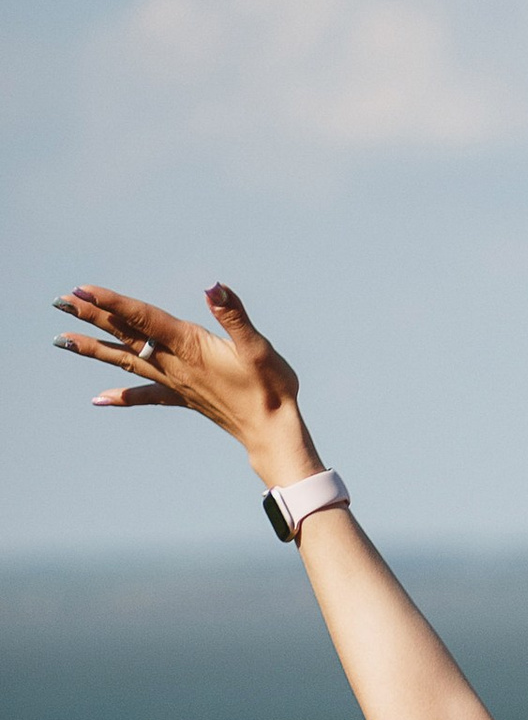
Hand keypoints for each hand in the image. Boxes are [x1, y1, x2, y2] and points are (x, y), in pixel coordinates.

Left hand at [52, 281, 319, 484]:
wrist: (274, 433)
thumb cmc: (271, 388)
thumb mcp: (257, 347)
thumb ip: (233, 315)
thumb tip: (213, 286)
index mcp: (189, 346)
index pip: (143, 318)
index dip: (113, 303)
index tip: (83, 290)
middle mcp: (175, 364)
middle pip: (126, 336)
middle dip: (93, 317)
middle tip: (60, 302)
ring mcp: (176, 383)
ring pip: (127, 361)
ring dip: (94, 349)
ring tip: (62, 341)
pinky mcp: (183, 397)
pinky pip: (145, 395)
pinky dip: (122, 395)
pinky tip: (98, 399)